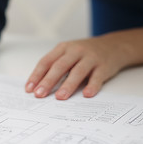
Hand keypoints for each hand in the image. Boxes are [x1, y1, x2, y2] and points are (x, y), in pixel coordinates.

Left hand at [25, 27, 142, 99]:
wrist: (114, 46)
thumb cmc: (85, 53)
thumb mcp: (68, 54)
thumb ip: (55, 66)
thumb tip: (38, 86)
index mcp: (63, 48)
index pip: (46, 62)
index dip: (36, 75)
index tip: (29, 89)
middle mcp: (76, 51)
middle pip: (59, 66)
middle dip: (48, 81)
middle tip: (40, 94)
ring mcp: (91, 58)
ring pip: (77, 71)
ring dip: (68, 85)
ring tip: (59, 97)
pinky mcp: (104, 66)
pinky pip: (97, 77)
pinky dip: (92, 86)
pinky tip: (86, 94)